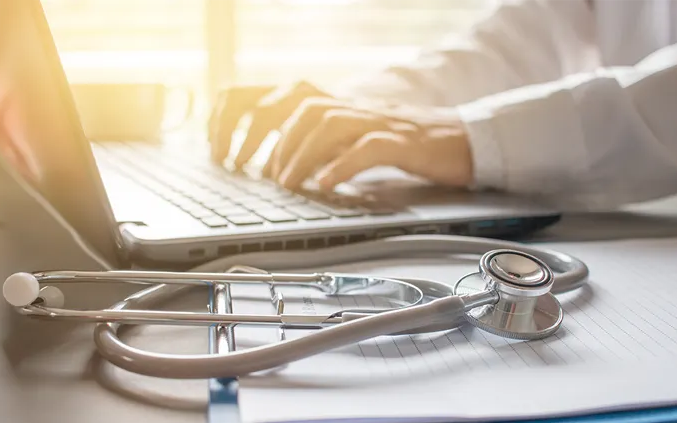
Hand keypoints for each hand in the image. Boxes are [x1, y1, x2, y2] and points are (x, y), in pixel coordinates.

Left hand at [209, 81, 473, 192]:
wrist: (459, 141)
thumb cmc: (396, 144)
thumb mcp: (341, 140)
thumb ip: (305, 143)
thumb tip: (261, 164)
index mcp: (327, 103)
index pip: (269, 93)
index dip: (235, 114)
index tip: (216, 147)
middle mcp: (346, 104)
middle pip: (292, 103)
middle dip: (259, 134)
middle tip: (243, 168)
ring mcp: (374, 119)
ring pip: (325, 123)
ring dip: (297, 153)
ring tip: (285, 183)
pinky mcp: (401, 140)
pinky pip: (367, 147)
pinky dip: (341, 165)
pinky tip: (324, 185)